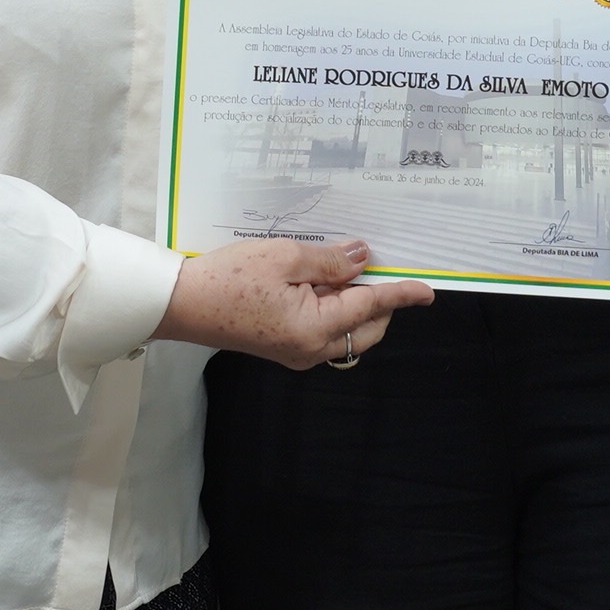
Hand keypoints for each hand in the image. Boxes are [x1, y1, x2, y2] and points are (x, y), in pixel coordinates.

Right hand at [156, 239, 433, 369]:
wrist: (181, 303)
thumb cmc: (228, 277)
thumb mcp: (284, 257)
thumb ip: (330, 260)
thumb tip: (363, 259)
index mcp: (314, 328)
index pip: (371, 308)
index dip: (401, 295)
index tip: (427, 291)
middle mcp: (310, 349)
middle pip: (366, 329)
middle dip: (379, 301)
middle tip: (373, 266)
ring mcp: (296, 353)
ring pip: (347, 332)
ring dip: (354, 304)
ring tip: (338, 269)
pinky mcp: (283, 348)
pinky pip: (324, 332)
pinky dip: (332, 310)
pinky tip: (318, 283)